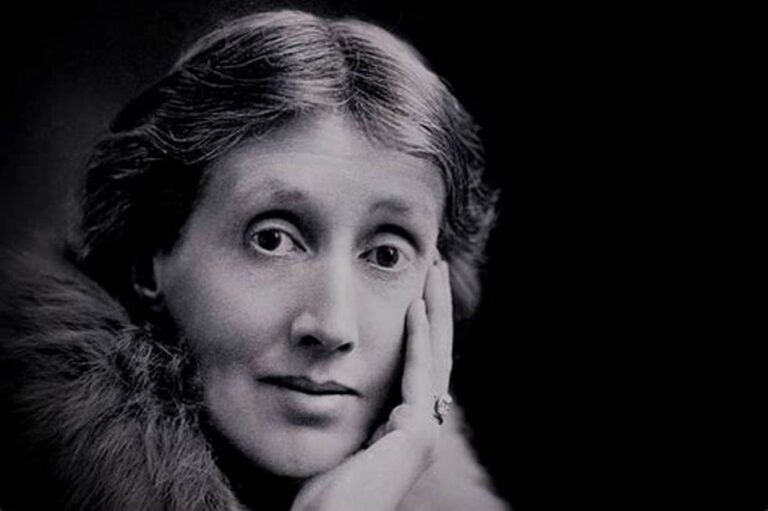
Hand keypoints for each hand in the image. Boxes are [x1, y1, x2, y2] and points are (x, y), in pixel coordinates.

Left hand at [290, 260, 453, 510]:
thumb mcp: (342, 442)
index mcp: (406, 426)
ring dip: (435, 311)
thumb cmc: (327, 496)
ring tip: (433, 272)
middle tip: (435, 268)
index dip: (421, 326)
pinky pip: (419, 374)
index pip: (420, 365)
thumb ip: (353, 415)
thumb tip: (334, 386)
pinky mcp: (417, 435)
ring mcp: (424, 432)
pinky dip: (419, 339)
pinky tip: (415, 308)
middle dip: (437, 309)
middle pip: (436, 353)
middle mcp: (423, 426)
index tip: (415, 292)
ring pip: (436, 357)